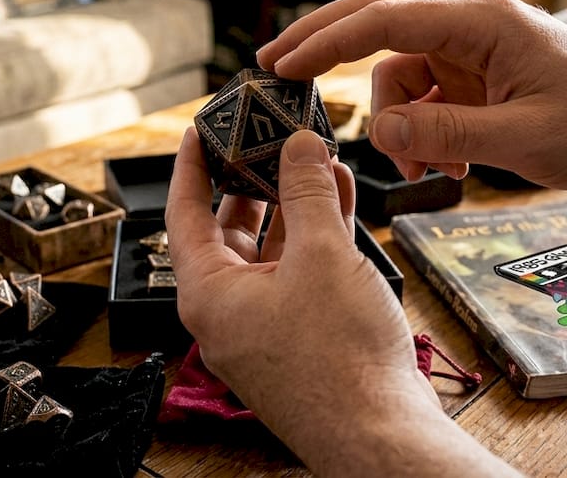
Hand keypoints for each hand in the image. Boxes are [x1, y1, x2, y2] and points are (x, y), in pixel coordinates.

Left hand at [166, 128, 459, 472]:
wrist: (382, 435)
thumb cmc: (339, 364)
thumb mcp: (322, 256)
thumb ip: (308, 193)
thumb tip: (298, 146)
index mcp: (209, 294)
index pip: (185, 215)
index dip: (190, 167)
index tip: (196, 131)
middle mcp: (230, 311)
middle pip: (233, 229)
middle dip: (257, 180)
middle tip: (271, 137)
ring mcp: (267, 325)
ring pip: (274, 250)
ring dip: (296, 204)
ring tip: (317, 158)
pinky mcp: (302, 336)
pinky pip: (300, 274)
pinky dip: (318, 236)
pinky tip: (340, 199)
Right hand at [257, 0, 566, 189]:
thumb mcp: (525, 139)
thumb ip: (448, 134)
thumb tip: (381, 129)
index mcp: (483, 22)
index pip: (385, 20)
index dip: (326, 41)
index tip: (282, 65)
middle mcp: (471, 24)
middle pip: (377, 20)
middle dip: (326, 46)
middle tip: (274, 68)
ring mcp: (473, 48)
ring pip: (399, 73)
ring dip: (396, 123)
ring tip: (423, 173)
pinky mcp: (478, 74)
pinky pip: (426, 96)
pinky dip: (422, 132)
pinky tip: (446, 167)